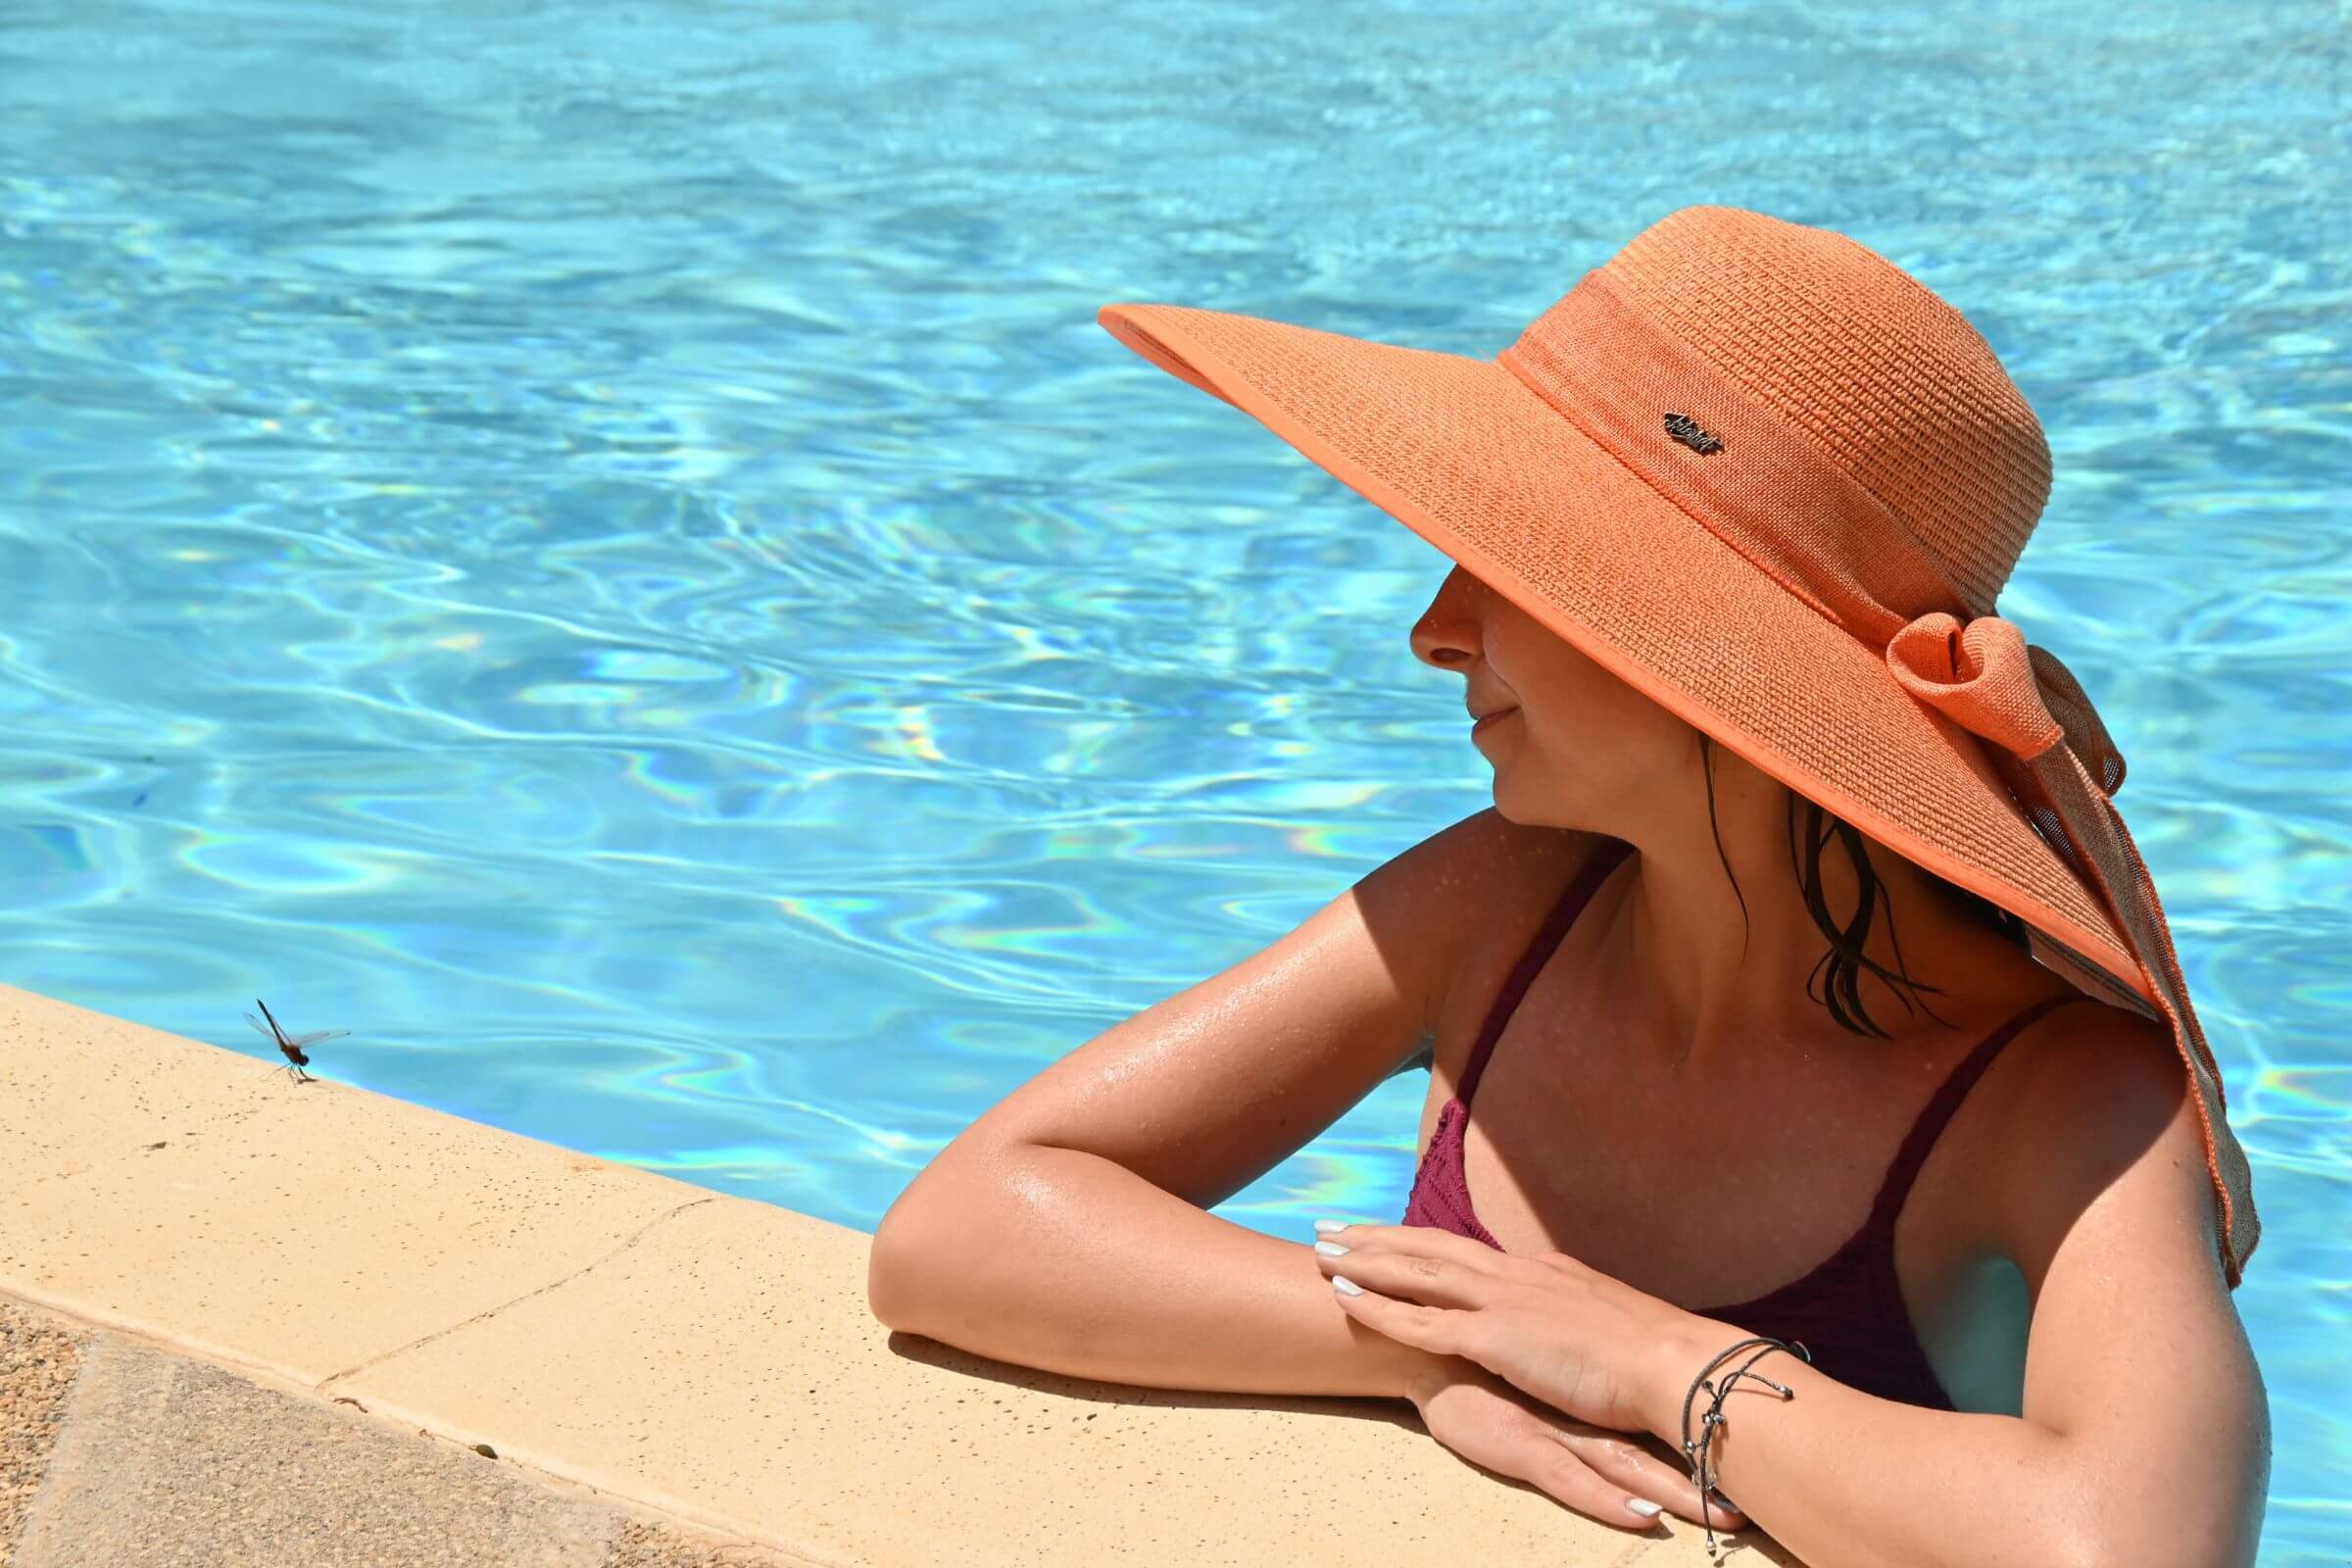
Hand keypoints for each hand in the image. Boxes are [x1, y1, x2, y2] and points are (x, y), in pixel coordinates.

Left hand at [1311, 1222, 1717, 1451]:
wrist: (1671, 1364)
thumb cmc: (1649, 1354)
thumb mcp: (1600, 1317)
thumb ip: (1567, 1312)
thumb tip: (1554, 1315)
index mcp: (1538, 1271)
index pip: (1463, 1250)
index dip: (1416, 1241)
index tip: (1381, 1234)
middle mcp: (1513, 1276)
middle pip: (1428, 1248)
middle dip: (1375, 1238)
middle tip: (1328, 1228)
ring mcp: (1501, 1304)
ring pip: (1415, 1275)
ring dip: (1363, 1263)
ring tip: (1320, 1252)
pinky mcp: (1495, 1340)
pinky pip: (1421, 1323)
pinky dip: (1378, 1309)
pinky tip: (1344, 1299)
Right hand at [1405, 1357, 1749, 1533]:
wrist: (1408, 1340)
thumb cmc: (1464, 1353)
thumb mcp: (1521, 1356)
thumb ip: (1558, 1363)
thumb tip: (1594, 1369)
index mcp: (1582, 1380)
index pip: (1652, 1408)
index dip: (1701, 1429)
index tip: (1756, 1450)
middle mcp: (1578, 1404)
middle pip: (1656, 1440)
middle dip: (1707, 1470)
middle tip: (1758, 1503)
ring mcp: (1553, 1428)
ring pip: (1627, 1465)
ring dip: (1677, 1492)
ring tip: (1728, 1519)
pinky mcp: (1523, 1446)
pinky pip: (1575, 1481)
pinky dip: (1610, 1502)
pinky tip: (1641, 1521)